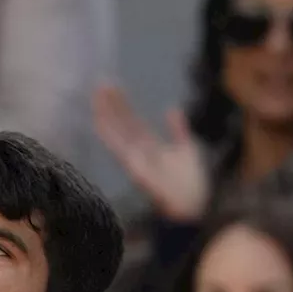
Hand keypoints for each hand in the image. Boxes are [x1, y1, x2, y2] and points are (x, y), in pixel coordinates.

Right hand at [93, 84, 209, 221]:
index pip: (132, 122)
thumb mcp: (187, 149)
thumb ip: (178, 130)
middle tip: (100, 83)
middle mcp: (139, 152)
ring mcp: (136, 161)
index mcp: (150, 147)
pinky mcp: (136, 170)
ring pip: (117, 134)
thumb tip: (171, 109)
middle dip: (111, 105)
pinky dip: (109, 136)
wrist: (195, 208)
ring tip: (97, 96)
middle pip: (122, 124)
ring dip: (106, 115)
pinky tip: (100, 123)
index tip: (113, 87)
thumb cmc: (192, 185)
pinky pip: (120, 151)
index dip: (122, 105)